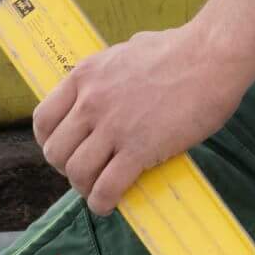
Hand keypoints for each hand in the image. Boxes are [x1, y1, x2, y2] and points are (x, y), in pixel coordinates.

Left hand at [33, 23, 254, 214]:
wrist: (211, 57)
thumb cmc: (180, 49)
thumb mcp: (128, 50)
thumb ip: (111, 71)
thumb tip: (113, 78)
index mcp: (85, 76)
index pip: (43, 119)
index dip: (50, 142)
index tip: (66, 150)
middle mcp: (91, 101)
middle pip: (55, 151)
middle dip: (67, 167)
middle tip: (87, 171)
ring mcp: (113, 126)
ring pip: (77, 172)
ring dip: (85, 187)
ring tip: (99, 190)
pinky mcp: (138, 149)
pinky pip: (107, 187)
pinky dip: (103, 202)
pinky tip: (110, 205)